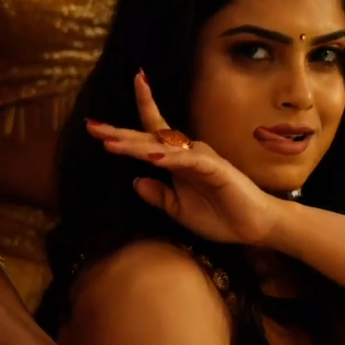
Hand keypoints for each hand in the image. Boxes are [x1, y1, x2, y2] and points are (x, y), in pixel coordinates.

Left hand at [85, 71, 282, 246]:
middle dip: (119, 132)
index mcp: (177, 161)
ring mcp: (200, 159)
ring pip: (163, 148)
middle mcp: (186, 153)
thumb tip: (136, 181)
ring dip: (135, 145)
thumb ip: (159, 195)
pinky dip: (170, 159)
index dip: (126, 125)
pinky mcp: (215, 169)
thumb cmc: (219, 217)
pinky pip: (188, 161)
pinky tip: (152, 159)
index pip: (150, 135)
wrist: (253, 227)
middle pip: (148, 137)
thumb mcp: (178, 210)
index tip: (99, 117)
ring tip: (110, 142)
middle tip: (91, 125)